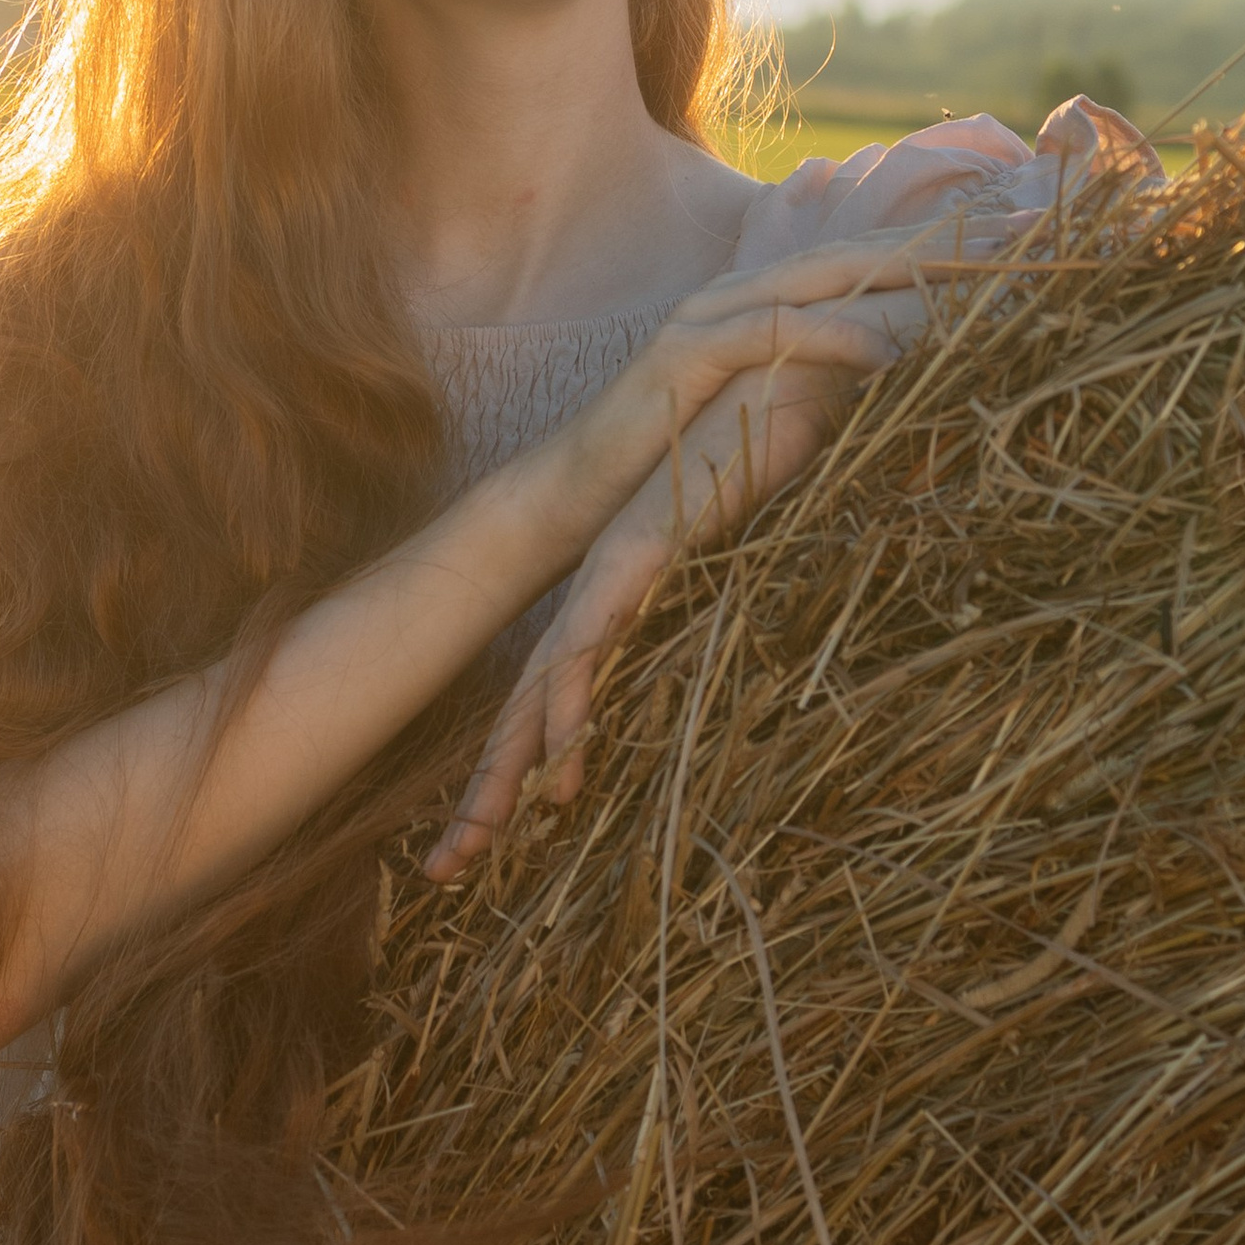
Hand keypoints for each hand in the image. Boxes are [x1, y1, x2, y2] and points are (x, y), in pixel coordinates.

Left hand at [427, 233, 948, 880]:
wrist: (795, 375)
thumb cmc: (776, 465)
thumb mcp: (749, 569)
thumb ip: (731, 619)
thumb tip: (751, 704)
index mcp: (621, 601)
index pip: (556, 694)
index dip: (521, 764)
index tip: (495, 838)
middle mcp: (605, 590)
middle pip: (529, 704)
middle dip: (489, 789)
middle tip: (449, 870)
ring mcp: (617, 570)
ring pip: (550, 680)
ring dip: (520, 758)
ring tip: (495, 831)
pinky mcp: (642, 547)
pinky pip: (600, 632)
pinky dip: (576, 693)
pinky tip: (563, 752)